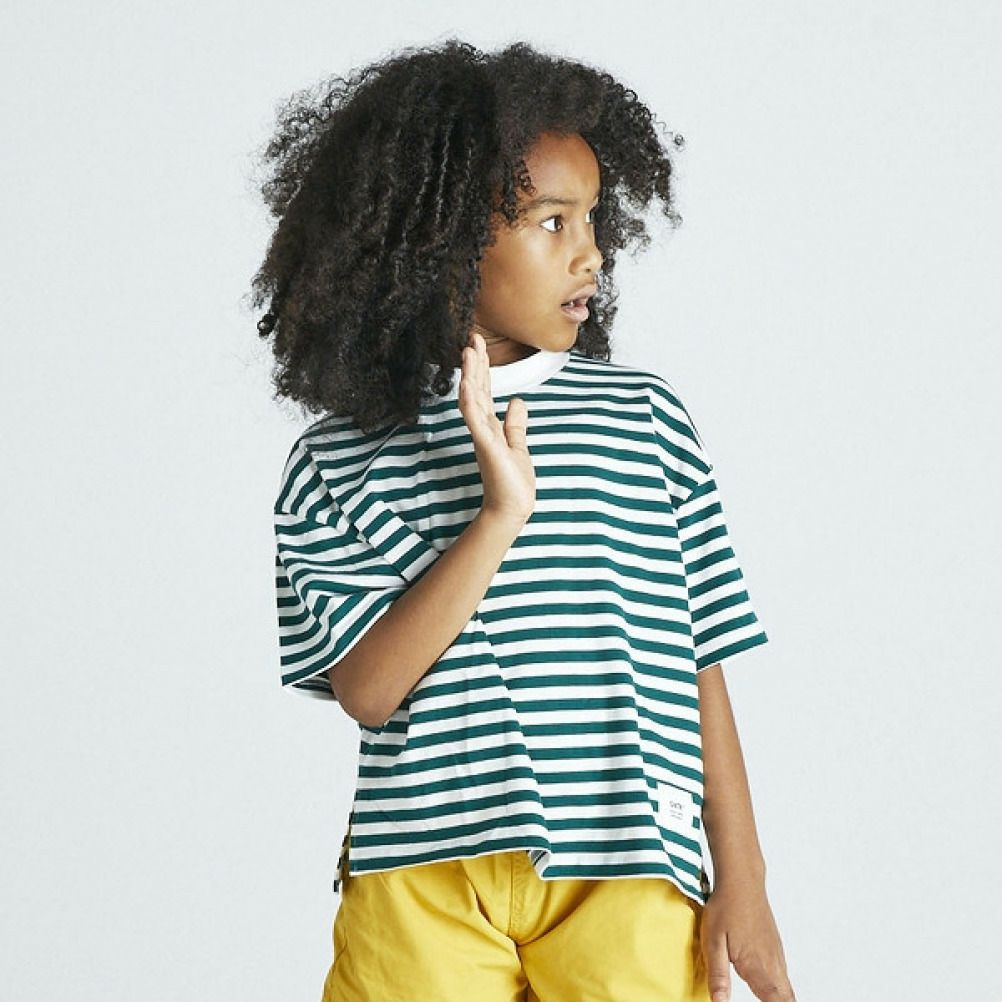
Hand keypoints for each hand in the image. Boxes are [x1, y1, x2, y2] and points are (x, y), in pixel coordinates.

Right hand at [458, 329, 535, 525]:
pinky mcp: (486, 446)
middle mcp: (482, 428)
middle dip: (474, 364)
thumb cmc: (513, 482)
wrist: (513, 508)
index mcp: (490, 426)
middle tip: (471, 339)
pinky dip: (470, 401)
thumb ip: (515, 424)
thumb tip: (517, 401)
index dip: (481, 368)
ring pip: (472, 400)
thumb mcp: (518, 445)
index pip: (484, 391)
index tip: (478, 346)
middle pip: (476, 390)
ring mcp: (482, 436)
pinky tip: (467, 384)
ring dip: (470, 376)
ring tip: (468, 353)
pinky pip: (474, 420)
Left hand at [700, 879, 796, 1001]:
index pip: (774, 1001)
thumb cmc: (726, 908)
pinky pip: (783, 976)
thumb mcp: (712, 942)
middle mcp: (772, 963)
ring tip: (771, 1000)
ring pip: (786, 989)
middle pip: (786, 999)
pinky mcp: (775, 948)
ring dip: (782, 1000)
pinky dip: (781, 989)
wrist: (742, 880)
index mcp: (757, 966)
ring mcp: (776, 955)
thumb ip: (718, 975)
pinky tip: (773, 991)